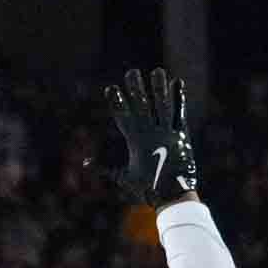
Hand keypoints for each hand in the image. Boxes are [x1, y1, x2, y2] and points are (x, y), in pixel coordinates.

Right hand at [95, 67, 198, 204]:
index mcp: (136, 142)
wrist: (172, 195)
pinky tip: (178, 83)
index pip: (123, 117)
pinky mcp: (182, 135)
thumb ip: (104, 168)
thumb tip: (85, 164)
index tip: (111, 88)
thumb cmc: (147, 188)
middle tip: (132, 72)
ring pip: (162, 105)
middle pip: (142, 106)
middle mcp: (151, 133)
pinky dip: (178, 98)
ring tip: (157, 71)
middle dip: (136, 88)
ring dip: (159, 87)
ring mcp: (167, 133)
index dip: (117, 102)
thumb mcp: (123, 178)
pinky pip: (179, 113)